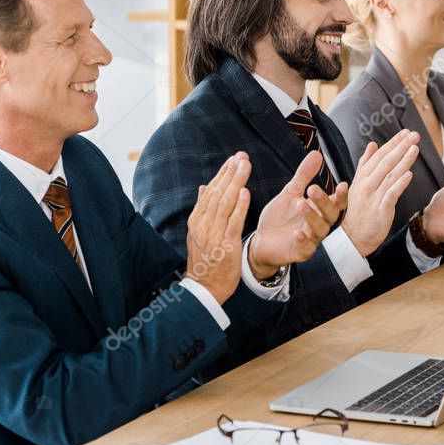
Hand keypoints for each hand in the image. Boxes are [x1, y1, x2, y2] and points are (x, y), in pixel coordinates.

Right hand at [184, 153, 250, 303]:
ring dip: (236, 182)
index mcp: (197, 220)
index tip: (232, 159)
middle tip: (242, 156)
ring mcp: (214, 234)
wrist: (204, 288)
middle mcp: (203, 225)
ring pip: (225, 203)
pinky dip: (239, 206)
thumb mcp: (199, 233)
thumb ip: (203, 209)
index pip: (211, 191)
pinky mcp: (226, 245)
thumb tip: (204, 187)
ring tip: (245, 166)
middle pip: (218, 193)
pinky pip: (233, 222)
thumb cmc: (205, 260)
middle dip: (230, 172)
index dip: (222, 174)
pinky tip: (245, 192)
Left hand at [248, 151, 349, 278]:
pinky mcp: (301, 252)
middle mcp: (318, 225)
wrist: (262, 240)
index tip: (342, 184)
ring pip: (319, 230)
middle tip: (312, 189)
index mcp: (319, 210)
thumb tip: (317, 154)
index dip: (340, 195)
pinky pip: (306, 248)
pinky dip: (303, 240)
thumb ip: (304, 176)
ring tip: (300, 205)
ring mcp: (312, 240)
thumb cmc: (279, 217)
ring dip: (311, 217)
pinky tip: (297, 232)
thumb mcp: (290, 193)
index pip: (335, 203)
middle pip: (329, 214)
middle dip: (322, 202)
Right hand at [342, 130, 419, 255]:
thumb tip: (372, 144)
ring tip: (415, 149)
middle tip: (414, 135)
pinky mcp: (381, 210)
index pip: (379, 156)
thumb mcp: (358, 184)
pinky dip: (400, 184)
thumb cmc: (359, 211)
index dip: (393, 143)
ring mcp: (373, 197)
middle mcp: (367, 185)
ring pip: (390, 175)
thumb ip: (365, 164)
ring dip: (403, 161)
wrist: (353, 237)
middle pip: (386, 162)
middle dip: (400, 147)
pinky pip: (391, 194)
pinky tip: (409, 174)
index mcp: (362, 177)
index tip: (405, 133)